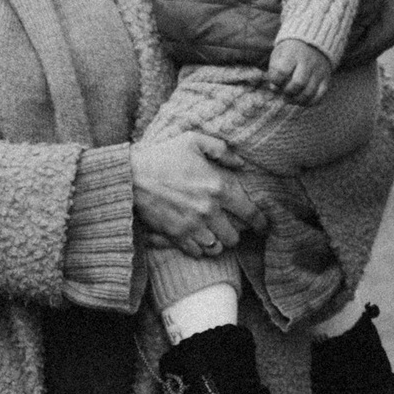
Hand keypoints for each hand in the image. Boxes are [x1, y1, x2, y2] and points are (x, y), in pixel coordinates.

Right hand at [130, 127, 261, 258]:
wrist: (129, 176)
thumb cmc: (162, 155)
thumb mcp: (193, 140)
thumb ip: (221, 150)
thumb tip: (241, 164)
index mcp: (218, 186)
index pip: (250, 212)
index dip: (261, 222)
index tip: (263, 225)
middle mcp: (209, 210)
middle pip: (235, 236)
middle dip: (236, 233)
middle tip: (232, 227)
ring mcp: (192, 226)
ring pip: (217, 248)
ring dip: (218, 242)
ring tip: (215, 235)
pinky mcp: (175, 236)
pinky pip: (197, 253)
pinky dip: (201, 249)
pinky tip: (199, 240)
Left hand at [266, 37, 332, 105]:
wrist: (314, 42)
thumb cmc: (290, 52)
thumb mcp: (278, 55)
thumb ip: (274, 71)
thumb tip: (274, 89)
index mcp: (293, 53)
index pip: (282, 72)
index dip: (275, 81)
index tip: (275, 81)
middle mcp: (308, 62)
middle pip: (298, 83)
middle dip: (287, 92)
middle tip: (284, 92)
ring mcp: (318, 71)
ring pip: (308, 93)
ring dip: (296, 100)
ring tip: (290, 98)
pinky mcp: (326, 79)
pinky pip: (318, 97)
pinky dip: (308, 102)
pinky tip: (300, 100)